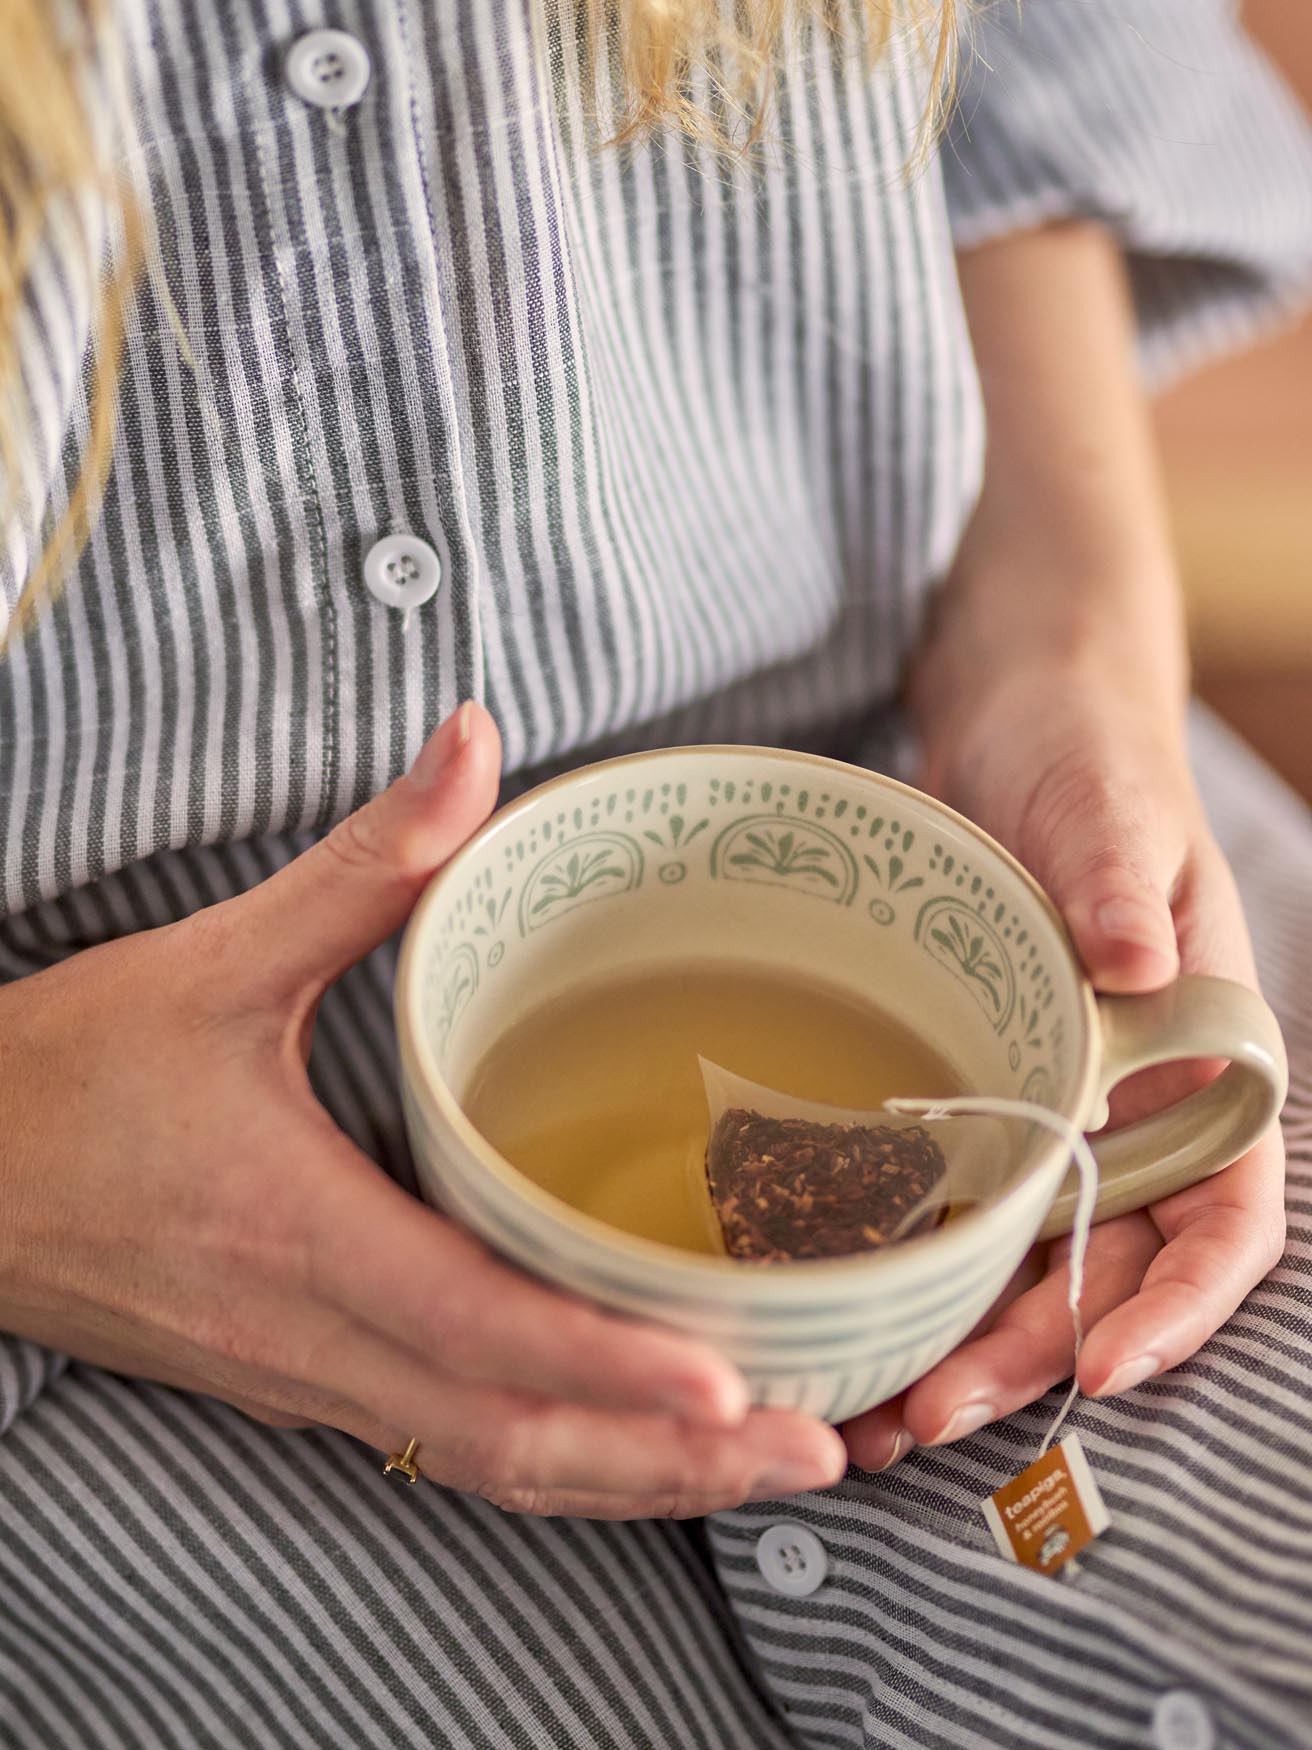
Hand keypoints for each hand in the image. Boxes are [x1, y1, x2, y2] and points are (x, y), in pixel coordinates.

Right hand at [0, 703, 844, 1516]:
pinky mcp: (303, 1383)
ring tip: (759, 1468)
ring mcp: (308, 1379)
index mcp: (294, 1228)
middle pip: (511, 1437)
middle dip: (668, 1460)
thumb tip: (473, 742)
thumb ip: (363, 862)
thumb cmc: (67, 1078)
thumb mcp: (216, 957)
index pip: (473, 1322)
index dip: (605, 1362)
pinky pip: (452, 1451)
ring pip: (490, 1467)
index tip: (732, 1379)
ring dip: (631, 1482)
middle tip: (816, 1447)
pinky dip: (561, 1464)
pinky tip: (636, 1450)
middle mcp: (312, 1336)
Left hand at [844, 661, 1286, 1470]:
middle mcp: (1134, 1101)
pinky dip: (913, 1263)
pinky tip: (846, 1311)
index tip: (1102, 1371)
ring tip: (874, 1409)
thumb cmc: (1087, 754)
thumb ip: (1122, 884)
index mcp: (1204, 1055)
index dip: (1180, 1306)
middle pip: (1109, 1266)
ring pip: (1025, 1255)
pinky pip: (954, 1196)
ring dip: (963, 1338)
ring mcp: (1049, 1100)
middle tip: (932, 1416)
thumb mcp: (1110, 807)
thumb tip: (1138, 970)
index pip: (1226, 1213)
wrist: (1014, 721)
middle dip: (1032, 1353)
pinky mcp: (971, 1085)